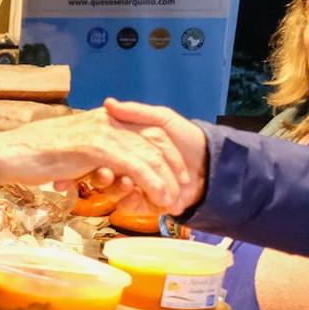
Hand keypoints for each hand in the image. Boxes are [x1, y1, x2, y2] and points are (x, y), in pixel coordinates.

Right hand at [0, 108, 192, 205]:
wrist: (10, 154)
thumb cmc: (34, 158)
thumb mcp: (71, 153)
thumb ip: (91, 157)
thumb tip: (101, 172)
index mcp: (104, 119)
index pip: (148, 131)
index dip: (167, 154)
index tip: (176, 177)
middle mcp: (108, 120)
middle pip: (155, 140)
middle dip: (174, 168)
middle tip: (183, 192)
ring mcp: (102, 130)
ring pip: (149, 154)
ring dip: (166, 180)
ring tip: (173, 201)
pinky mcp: (95, 145)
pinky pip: (134, 164)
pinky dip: (150, 182)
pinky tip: (158, 196)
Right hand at [102, 98, 209, 213]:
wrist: (216, 165)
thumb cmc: (190, 138)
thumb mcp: (162, 118)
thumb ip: (136, 112)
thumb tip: (109, 104)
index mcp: (131, 147)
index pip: (106, 154)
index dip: (101, 152)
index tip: (93, 149)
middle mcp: (130, 167)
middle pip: (108, 173)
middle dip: (106, 176)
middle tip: (103, 174)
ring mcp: (137, 187)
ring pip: (115, 190)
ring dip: (116, 188)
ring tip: (124, 182)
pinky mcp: (145, 204)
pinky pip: (129, 205)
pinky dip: (129, 199)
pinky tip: (132, 191)